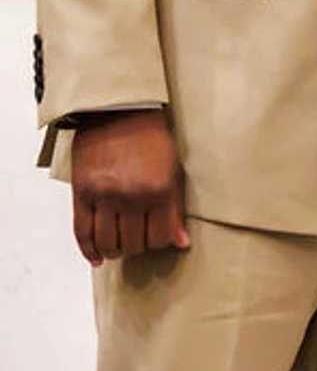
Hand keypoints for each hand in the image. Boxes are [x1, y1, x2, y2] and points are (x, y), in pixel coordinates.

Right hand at [70, 110, 190, 264]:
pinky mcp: (81, 193)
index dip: (161, 243)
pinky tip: (98, 258)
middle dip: (138, 246)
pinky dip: (89, 250)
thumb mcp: (173, 169)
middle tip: (139, 239)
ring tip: (121, 246)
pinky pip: (82, 232)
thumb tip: (181, 243)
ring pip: (108, 242)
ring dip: (116, 250)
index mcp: (159, 189)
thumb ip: (175, 208)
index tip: (159, 239)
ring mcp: (104, 196)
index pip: (160, 237)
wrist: (118, 112)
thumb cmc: (151, 138)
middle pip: (134, 243)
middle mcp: (131, 196)